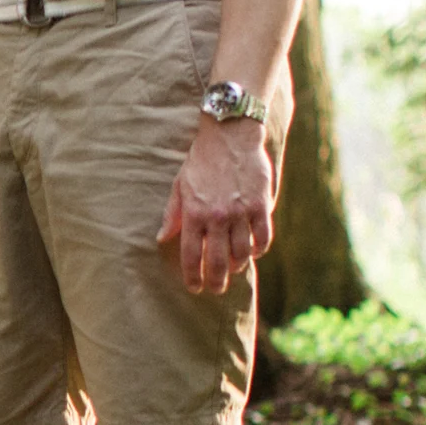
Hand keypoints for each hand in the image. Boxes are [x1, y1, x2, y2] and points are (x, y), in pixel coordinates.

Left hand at [161, 116, 275, 293]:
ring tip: (233, 269)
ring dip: (237, 266)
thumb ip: (172, 215)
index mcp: (194, 214)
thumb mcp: (179, 186)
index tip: (195, 288)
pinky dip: (259, 249)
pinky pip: (263, 237)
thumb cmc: (201, 161)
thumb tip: (162, 239)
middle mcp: (217, 217)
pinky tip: (253, 252)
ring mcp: (241, 212)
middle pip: (218, 262)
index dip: (193, 277)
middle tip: (216, 289)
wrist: (230, 136)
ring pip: (242, 253)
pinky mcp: (261, 205)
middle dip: (216, 281)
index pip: (192, 256)